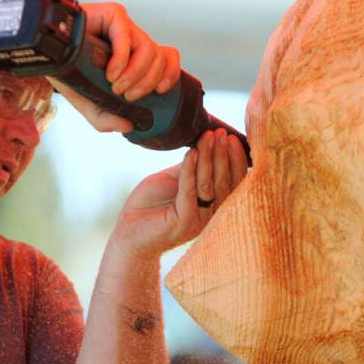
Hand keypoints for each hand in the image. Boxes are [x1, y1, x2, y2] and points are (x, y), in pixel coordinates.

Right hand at [49, 2, 180, 132]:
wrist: (45, 55)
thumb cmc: (69, 73)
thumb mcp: (89, 103)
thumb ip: (107, 118)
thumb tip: (128, 126)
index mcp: (135, 56)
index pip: (167, 58)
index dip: (170, 74)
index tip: (160, 92)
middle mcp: (133, 39)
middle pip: (159, 58)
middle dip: (146, 83)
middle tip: (126, 95)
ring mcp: (124, 26)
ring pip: (148, 49)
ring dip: (135, 75)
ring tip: (115, 86)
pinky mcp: (112, 15)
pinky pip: (127, 36)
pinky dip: (122, 60)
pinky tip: (110, 73)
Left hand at [111, 128, 247, 258]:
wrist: (128, 230)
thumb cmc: (151, 205)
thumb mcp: (175, 179)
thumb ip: (192, 167)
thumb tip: (206, 144)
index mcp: (213, 206)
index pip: (231, 182)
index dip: (234, 159)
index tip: (231, 137)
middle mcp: (210, 216)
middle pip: (224, 182)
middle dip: (224, 155)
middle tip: (223, 134)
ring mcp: (198, 220)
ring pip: (210, 185)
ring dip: (210, 158)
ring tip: (209, 137)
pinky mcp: (183, 222)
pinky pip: (190, 192)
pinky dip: (191, 170)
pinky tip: (192, 152)